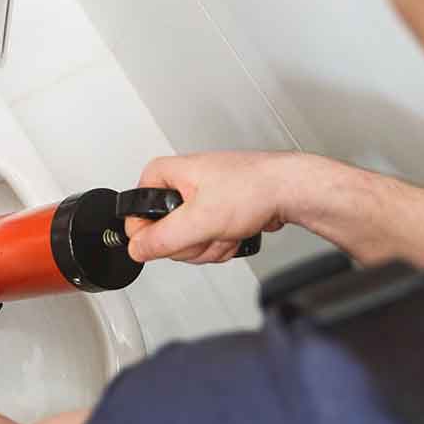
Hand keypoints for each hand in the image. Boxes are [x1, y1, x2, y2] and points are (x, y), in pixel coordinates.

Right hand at [125, 152, 311, 263]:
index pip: (135, 215)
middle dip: (190, 242)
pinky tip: (234, 232)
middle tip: (208, 231)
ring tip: (226, 228)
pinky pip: (205, 242)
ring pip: (185, 242)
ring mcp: (197, 200)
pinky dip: (221, 244)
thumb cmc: (252, 188)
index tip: (172, 238)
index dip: (151, 235)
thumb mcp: (199, 219)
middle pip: (162, 234)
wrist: (288, 191)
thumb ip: (162, 238)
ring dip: (209, 245)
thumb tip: (136, 249)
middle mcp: (179, 184)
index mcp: (164, 174)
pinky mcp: (214, 214)